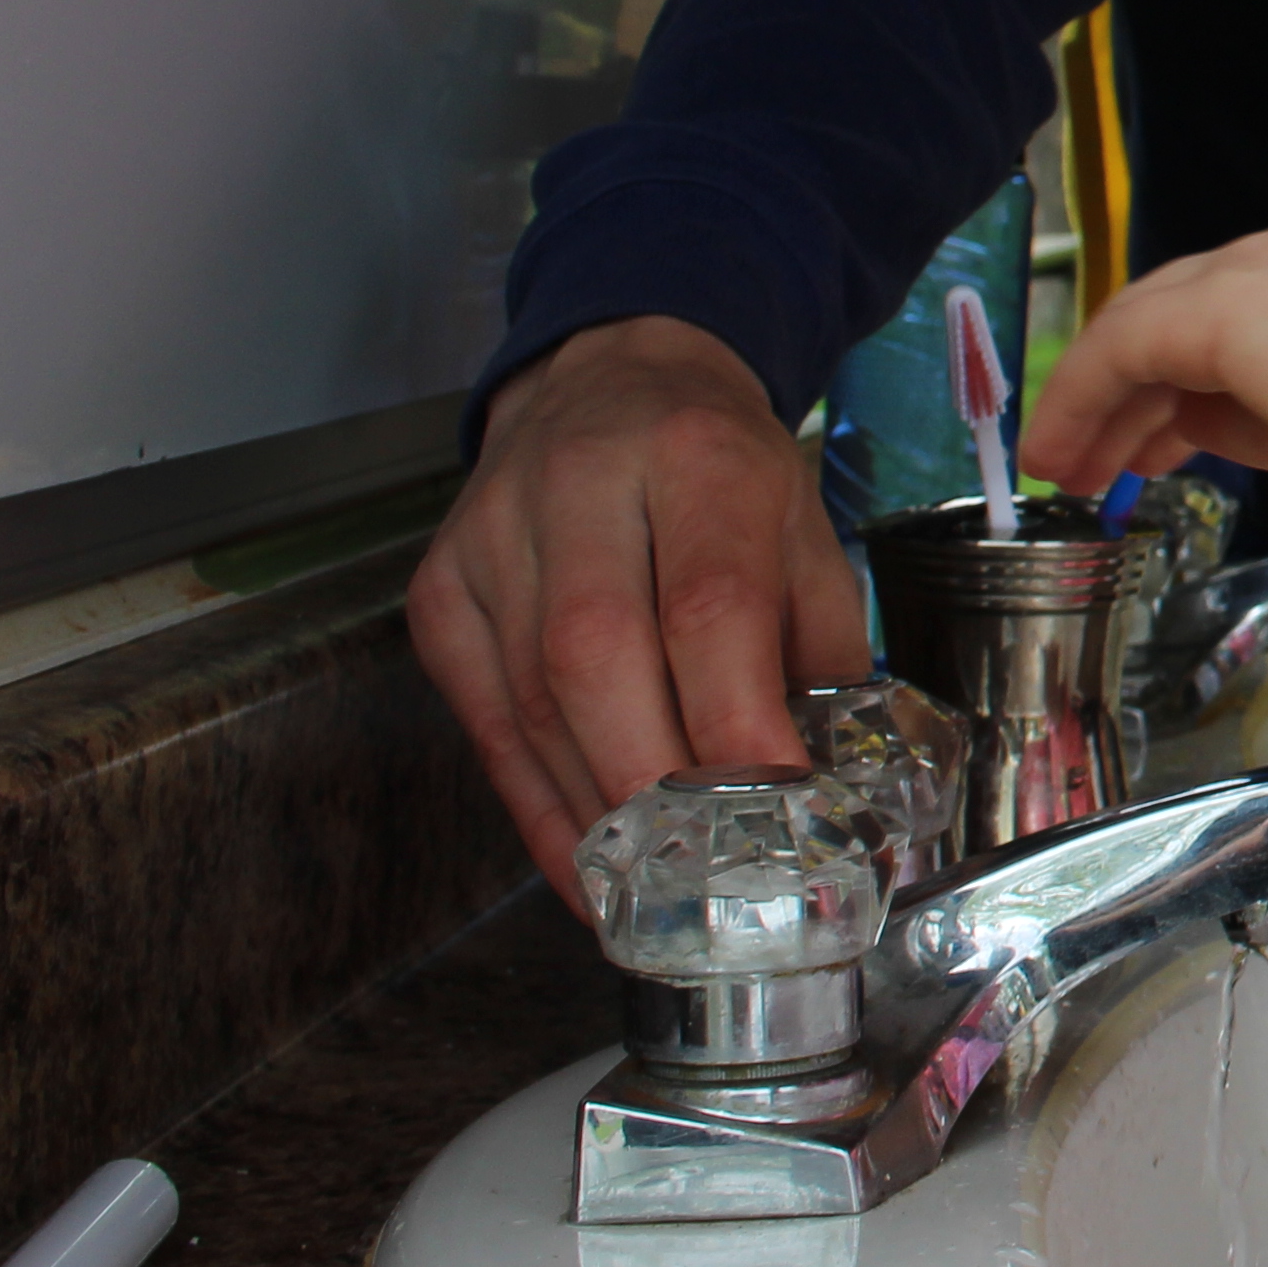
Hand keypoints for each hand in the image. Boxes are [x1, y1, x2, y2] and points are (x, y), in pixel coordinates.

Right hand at [407, 316, 865, 887]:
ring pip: (531, 702)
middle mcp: (578, 486)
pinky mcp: (441, 591)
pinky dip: (540, 809)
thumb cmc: (721, 468)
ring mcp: (492, 538)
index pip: (707, 604)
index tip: (780, 811)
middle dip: (655, 785)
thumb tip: (825, 785)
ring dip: (599, 814)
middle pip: (595, 659)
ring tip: (660, 890)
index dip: (735, 721)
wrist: (612, 376)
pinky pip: (486, 724)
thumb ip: (820, 647)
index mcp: (695, 457)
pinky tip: (592, 868)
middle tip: (712, 873)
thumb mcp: (804, 525)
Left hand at [1019, 215, 1267, 524]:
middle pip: (1176, 315)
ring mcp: (1263, 271)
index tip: (1156, 443)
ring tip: (1063, 467)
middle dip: (1127, 393)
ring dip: (1095, 399)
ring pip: (1143, 325)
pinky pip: (1122, 346)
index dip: (1180, 388)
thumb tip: (1211, 429)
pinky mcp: (1228, 306)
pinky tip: (1059, 453)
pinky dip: (1079, 398)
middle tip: (1095, 460)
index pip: (1236, 324)